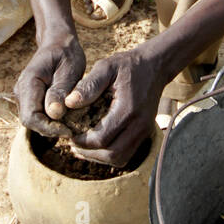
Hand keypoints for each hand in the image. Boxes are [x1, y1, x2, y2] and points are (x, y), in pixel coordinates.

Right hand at [14, 33, 85, 136]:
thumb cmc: (66, 55)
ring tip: (71, 124)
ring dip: (50, 127)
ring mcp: (24, 96)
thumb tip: (54, 114)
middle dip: (50, 129)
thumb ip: (60, 91)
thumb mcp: (69, 70)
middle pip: (30, 121)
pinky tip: (66, 119)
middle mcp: (22, 91)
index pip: (30, 116)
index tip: (69, 130)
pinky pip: (37, 116)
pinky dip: (50, 122)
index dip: (48, 128)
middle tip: (73, 129)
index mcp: (29, 82)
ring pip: (33, 121)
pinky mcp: (30, 100)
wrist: (59, 44)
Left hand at [63, 47, 162, 165]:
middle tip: (73, 143)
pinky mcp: (145, 133)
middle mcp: (139, 125)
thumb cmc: (127, 65)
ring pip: (120, 158)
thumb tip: (69, 103)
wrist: (155, 66)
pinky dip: (110, 155)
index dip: (82, 141)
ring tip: (82, 147)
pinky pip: (127, 154)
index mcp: (128, 110)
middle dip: (89, 153)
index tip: (69, 134)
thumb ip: (88, 85)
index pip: (102, 138)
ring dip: (99, 157)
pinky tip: (96, 146)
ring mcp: (144, 131)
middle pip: (112, 154)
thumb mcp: (106, 67)